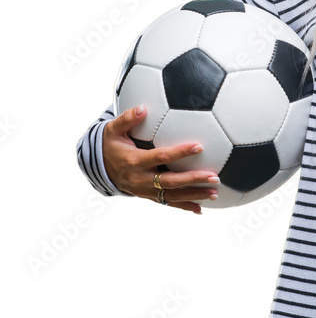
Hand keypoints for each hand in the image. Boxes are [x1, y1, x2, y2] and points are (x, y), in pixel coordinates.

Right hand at [102, 105, 219, 213]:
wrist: (99, 168)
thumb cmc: (110, 145)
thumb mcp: (113, 131)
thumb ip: (127, 119)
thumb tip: (142, 108)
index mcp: (134, 161)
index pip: (161, 156)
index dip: (180, 152)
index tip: (199, 146)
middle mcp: (141, 179)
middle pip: (171, 181)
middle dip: (193, 180)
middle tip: (214, 177)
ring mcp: (145, 191)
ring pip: (172, 196)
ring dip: (194, 195)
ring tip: (215, 194)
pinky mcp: (149, 196)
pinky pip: (168, 203)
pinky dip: (184, 206)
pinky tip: (200, 209)